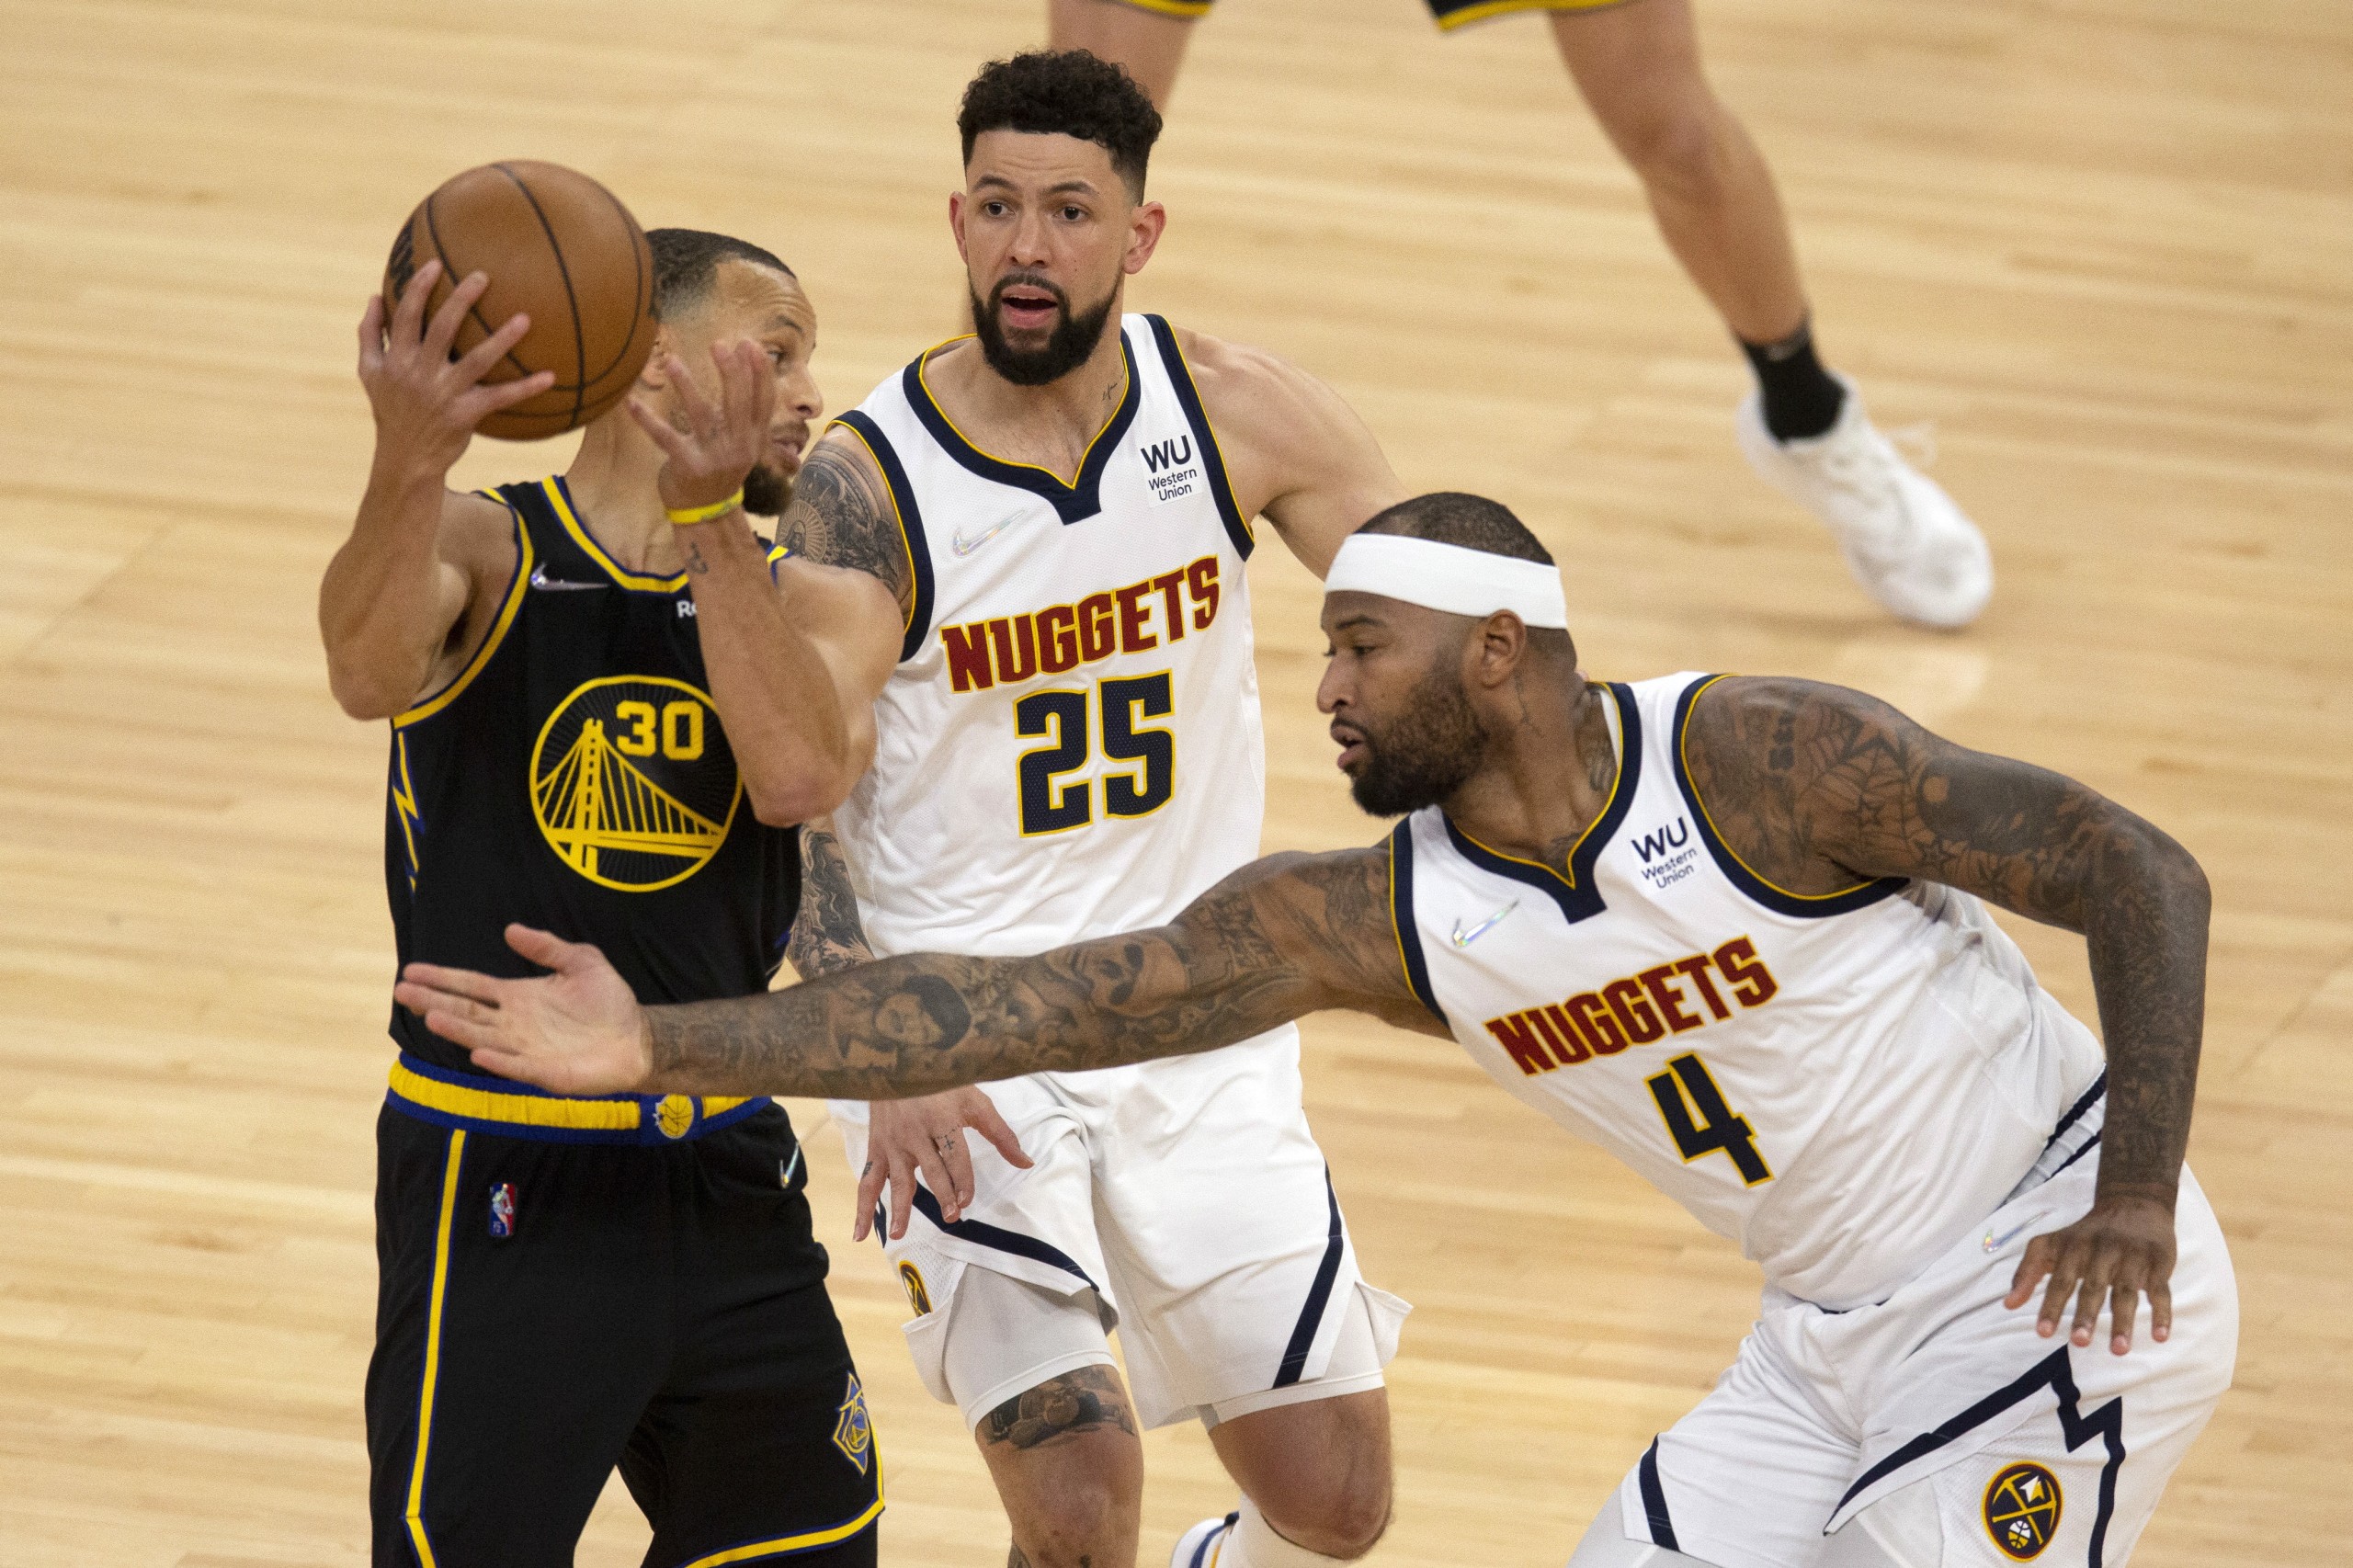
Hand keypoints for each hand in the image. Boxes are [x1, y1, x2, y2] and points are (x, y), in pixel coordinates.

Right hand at [357, 259, 554, 474]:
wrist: (404, 459)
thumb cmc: (391, 410)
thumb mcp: (370, 373)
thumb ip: (370, 334)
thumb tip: (374, 296)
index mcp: (397, 358)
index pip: (406, 315)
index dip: (419, 287)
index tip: (436, 264)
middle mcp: (419, 373)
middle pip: (443, 328)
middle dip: (461, 299)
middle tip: (484, 276)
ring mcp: (443, 394)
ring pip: (476, 360)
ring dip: (502, 339)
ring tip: (525, 318)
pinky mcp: (465, 415)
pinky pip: (500, 398)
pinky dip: (526, 388)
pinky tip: (551, 376)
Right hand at [392, 924, 649, 1095]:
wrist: (638, 1037)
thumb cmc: (609, 1002)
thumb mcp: (582, 962)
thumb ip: (548, 947)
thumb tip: (510, 930)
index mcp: (518, 997)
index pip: (472, 986)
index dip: (443, 978)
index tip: (411, 971)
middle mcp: (514, 1024)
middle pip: (466, 1011)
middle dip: (434, 1000)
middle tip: (402, 991)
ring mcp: (525, 1049)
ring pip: (482, 1037)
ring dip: (457, 1029)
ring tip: (432, 1016)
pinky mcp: (544, 1072)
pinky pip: (516, 1066)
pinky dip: (498, 1060)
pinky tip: (478, 1052)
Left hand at [626, 340, 776, 514]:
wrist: (706, 511)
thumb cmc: (720, 465)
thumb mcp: (742, 441)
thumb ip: (744, 410)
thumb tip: (744, 362)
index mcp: (754, 438)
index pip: (763, 401)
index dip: (759, 373)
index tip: (750, 344)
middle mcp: (738, 446)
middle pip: (737, 404)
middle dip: (731, 373)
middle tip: (720, 344)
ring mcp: (713, 457)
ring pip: (701, 415)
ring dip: (686, 386)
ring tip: (672, 361)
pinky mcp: (687, 466)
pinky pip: (665, 437)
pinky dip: (647, 419)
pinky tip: (631, 402)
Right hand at [853, 1088, 1033, 1241]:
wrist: (898, 1063)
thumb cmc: (942, 1083)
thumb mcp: (974, 1101)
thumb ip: (1001, 1134)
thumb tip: (1026, 1163)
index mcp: (943, 1119)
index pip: (955, 1155)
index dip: (962, 1179)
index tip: (967, 1199)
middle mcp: (916, 1133)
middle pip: (931, 1169)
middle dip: (942, 1194)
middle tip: (952, 1216)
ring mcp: (894, 1143)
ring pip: (898, 1179)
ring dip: (899, 1208)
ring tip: (900, 1233)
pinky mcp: (877, 1149)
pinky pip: (868, 1181)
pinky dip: (862, 1208)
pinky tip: (860, 1233)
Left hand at [2004, 1190, 2177, 1354]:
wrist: (2133, 1202)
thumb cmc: (2086, 1233)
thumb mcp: (2052, 1244)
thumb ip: (2028, 1271)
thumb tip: (2008, 1305)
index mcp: (2073, 1248)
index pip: (2060, 1280)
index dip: (2050, 1306)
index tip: (2043, 1333)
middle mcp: (2102, 1252)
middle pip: (2093, 1287)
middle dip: (2086, 1315)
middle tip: (2079, 1342)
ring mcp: (2132, 1257)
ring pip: (2127, 1292)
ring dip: (2124, 1322)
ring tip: (2119, 1351)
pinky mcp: (2158, 1262)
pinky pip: (2161, 1290)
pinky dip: (2162, 1313)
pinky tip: (2160, 1337)